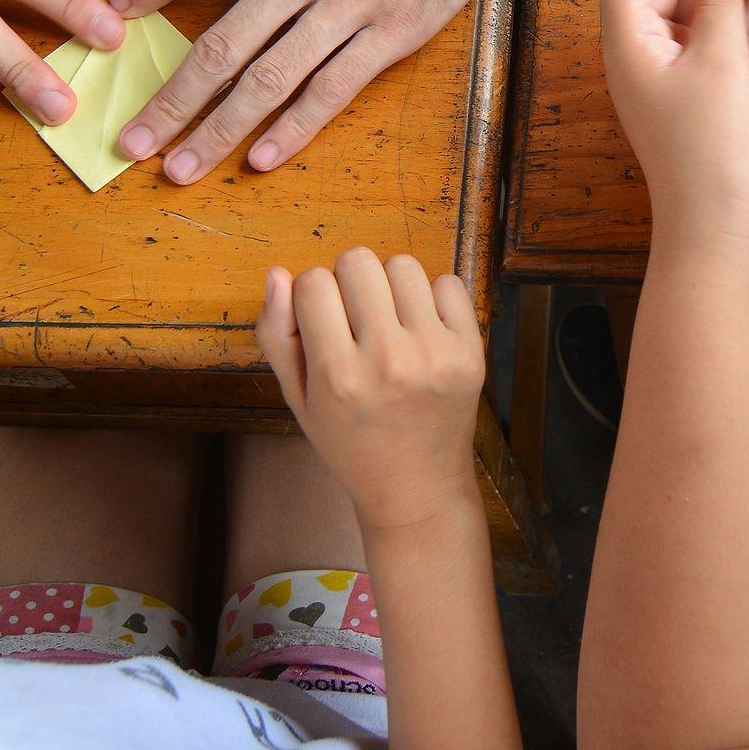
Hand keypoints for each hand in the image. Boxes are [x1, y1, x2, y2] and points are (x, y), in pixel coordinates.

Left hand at [109, 0, 550, 180]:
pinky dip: (294, 128)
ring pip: (268, 82)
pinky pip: (334, 89)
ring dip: (217, 130)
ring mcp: (348, 5)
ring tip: (179, 167)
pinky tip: (261, 158)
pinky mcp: (394, 31)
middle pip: (218, 47)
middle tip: (129, 141)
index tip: (113, 21)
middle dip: (168, 101)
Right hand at [257, 248, 486, 532]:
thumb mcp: (299, 400)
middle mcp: (389, 361)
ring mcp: (436, 355)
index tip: (321, 323)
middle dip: (348, 282)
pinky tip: (421, 331)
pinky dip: (431, 299)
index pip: (313, 282)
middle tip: (355, 320)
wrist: (416, 488)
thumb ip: (278, 336)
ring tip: (389, 323)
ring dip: (390, 286)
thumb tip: (278, 273)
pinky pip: (448, 283)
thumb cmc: (350, 443)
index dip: (312, 296)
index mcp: (338, 376)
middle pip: (358, 261)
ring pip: (402, 265)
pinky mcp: (470, 352)